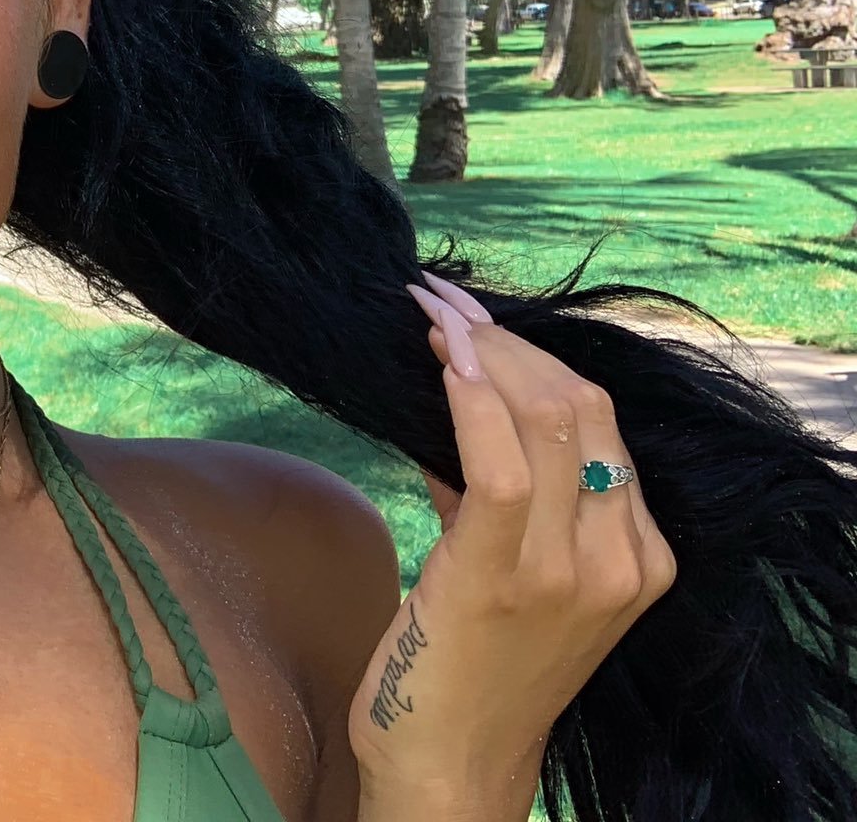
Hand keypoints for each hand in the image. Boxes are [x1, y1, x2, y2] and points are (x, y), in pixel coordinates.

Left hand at [347, 272, 678, 817]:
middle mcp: (621, 559)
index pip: (600, 421)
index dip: (532, 356)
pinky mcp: (505, 579)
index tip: (470, 317)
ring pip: (547, 420)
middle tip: (442, 304)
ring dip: (480, 354)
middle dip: (505, 342)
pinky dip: (469, 403)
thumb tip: (453, 398)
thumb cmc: (469, 662)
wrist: (451, 765)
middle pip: (581, 407)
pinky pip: (498, 465)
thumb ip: (495, 489)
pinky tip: (439, 365)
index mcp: (639, 555)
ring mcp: (571, 572)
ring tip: (429, 317)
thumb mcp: (504, 563)